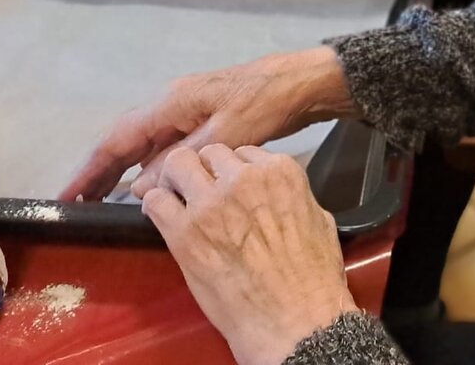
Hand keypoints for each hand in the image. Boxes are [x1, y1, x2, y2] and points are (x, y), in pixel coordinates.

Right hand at [58, 46, 348, 200]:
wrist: (302, 83)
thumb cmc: (265, 104)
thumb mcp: (225, 136)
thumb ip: (181, 161)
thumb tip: (138, 188)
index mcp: (171, 102)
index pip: (117, 138)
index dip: (90, 169)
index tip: (67, 194)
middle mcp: (171, 102)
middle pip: (124, 140)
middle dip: (99, 171)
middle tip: (76, 204)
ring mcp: (186, 109)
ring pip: (143, 142)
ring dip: (121, 170)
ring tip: (99, 201)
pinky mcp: (201, 118)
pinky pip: (162, 143)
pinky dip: (147, 165)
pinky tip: (145, 187)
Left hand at [144, 145, 356, 364]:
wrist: (294, 322)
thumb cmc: (313, 278)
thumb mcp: (318, 220)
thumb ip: (291, 196)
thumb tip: (277, 195)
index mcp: (279, 171)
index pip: (243, 152)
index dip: (233, 172)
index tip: (228, 189)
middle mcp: (243, 178)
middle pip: (209, 153)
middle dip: (204, 171)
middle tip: (201, 194)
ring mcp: (211, 204)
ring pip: (178, 163)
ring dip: (176, 181)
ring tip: (178, 200)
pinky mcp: (184, 233)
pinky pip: (155, 200)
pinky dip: (155, 205)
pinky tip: (162, 217)